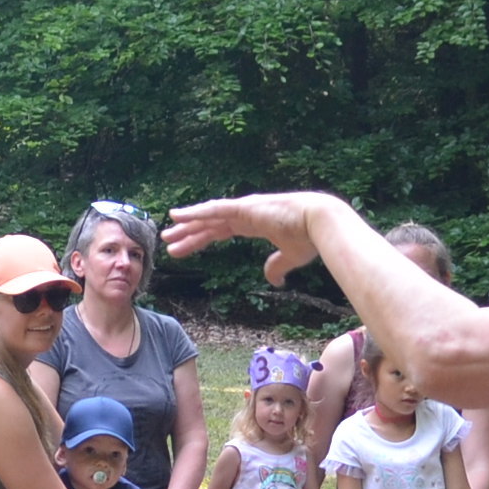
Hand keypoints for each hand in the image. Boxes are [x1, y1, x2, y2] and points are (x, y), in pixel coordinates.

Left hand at [163, 191, 337, 289]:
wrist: (322, 223)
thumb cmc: (311, 238)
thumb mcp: (290, 257)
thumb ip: (277, 266)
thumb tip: (274, 281)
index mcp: (253, 223)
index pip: (219, 231)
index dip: (201, 239)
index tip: (183, 249)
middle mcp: (245, 213)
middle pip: (208, 224)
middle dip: (188, 234)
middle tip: (168, 241)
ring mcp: (244, 208)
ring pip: (207, 217)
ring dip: (186, 225)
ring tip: (166, 233)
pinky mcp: (245, 207)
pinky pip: (214, 210)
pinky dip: (195, 212)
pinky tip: (177, 216)